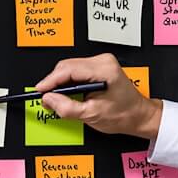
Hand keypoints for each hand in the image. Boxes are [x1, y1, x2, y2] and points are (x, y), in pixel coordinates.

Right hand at [34, 53, 163, 138]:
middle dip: (54, 83)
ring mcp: (101, 62)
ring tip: (59, 98)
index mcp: (104, 70)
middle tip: (48, 99)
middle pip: (66, 66)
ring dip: (60, 82)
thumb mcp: (91, 115)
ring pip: (69, 67)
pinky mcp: (99, 66)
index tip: (40, 91)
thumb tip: (49, 99)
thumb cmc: (122, 115)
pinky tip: (69, 93)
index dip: (50, 81)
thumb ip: (67, 107)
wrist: (138, 115)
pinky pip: (75, 70)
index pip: (68, 70)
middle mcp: (103, 61)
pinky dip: (68, 81)